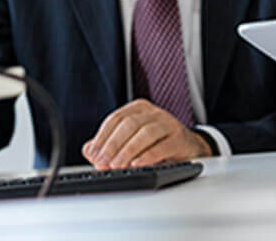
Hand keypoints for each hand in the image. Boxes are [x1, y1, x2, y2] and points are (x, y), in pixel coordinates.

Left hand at [82, 100, 210, 169]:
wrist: (187, 148)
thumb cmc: (155, 144)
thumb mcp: (129, 143)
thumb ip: (108, 145)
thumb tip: (88, 150)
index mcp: (137, 109)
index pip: (115, 119)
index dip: (102, 138)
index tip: (94, 155)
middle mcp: (153, 113)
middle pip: (129, 124)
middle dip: (113, 145)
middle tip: (103, 163)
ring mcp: (168, 123)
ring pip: (145, 132)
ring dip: (128, 151)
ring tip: (117, 165)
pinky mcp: (180, 137)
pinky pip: (163, 144)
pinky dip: (148, 155)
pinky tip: (137, 163)